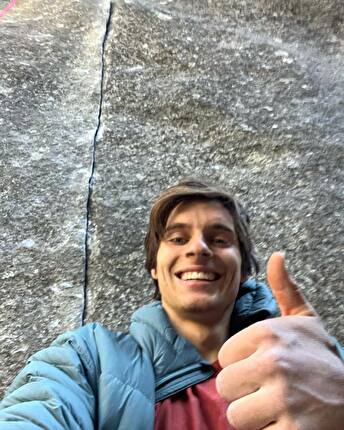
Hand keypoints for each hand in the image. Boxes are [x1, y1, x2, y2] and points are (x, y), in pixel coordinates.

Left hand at [216, 252, 343, 429]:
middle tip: (267, 389)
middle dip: (243, 392)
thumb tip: (277, 256)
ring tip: (275, 406)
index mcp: (269, 333)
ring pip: (236, 415)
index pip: (224, 356)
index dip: (240, 364)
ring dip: (253, 416)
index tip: (261, 365)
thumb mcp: (305, 318)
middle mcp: (274, 361)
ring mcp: (283, 398)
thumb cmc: (321, 356)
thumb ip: (285, 287)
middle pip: (225, 386)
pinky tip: (287, 421)